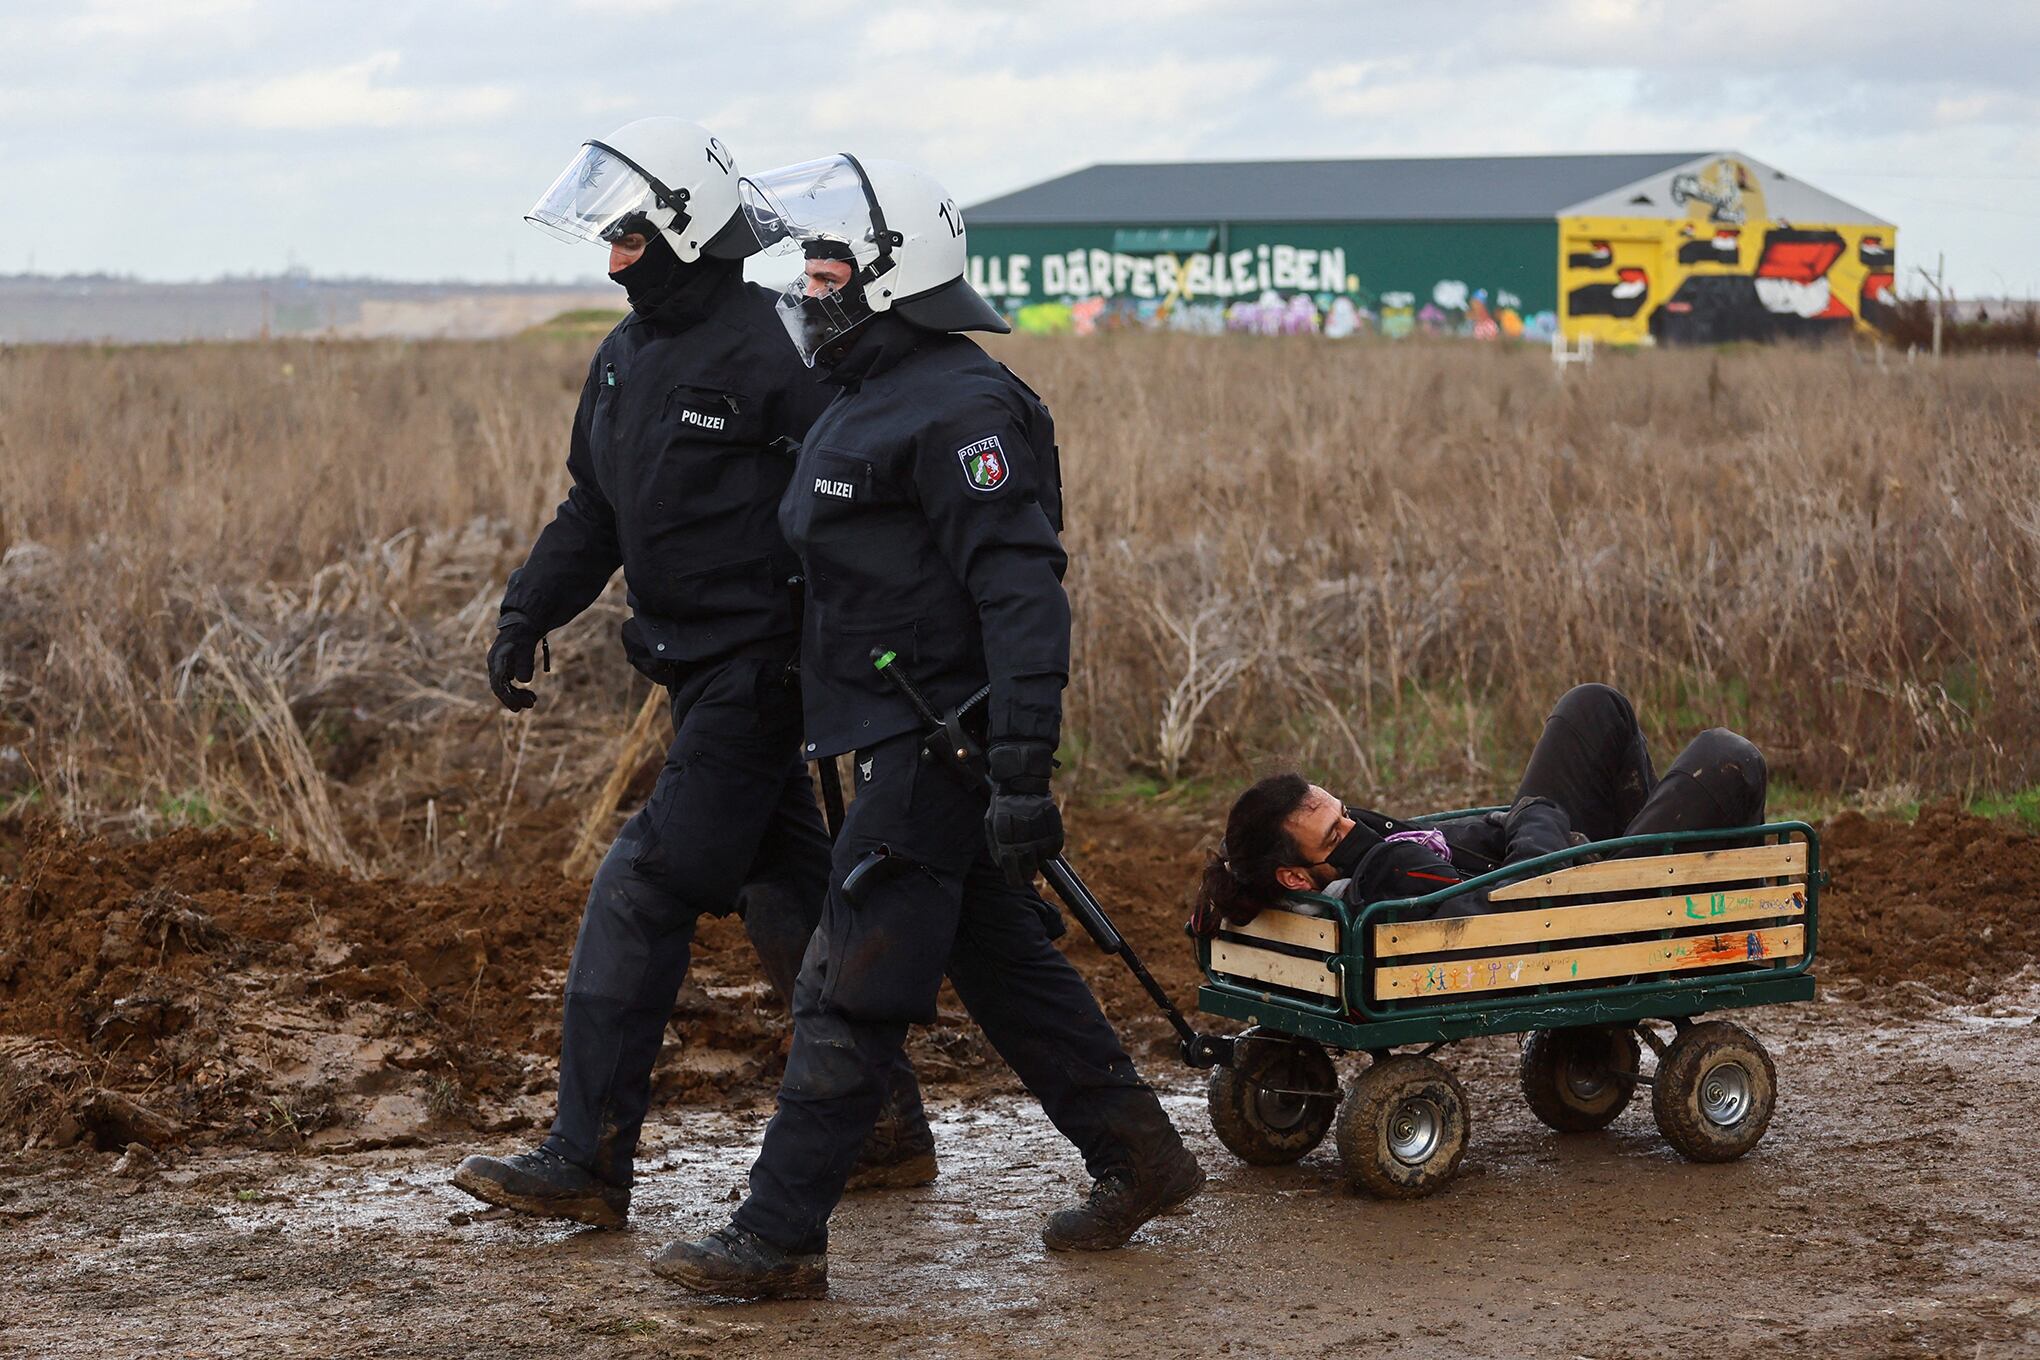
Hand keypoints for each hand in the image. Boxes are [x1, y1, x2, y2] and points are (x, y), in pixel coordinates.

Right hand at [488, 615, 542, 711]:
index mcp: (495, 659)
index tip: (517, 708)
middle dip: (515, 699)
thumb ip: (525, 660)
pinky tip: (531, 696)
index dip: (507, 697)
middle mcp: (495, 665)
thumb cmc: (523, 632)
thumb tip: (523, 681)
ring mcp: (501, 668)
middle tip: (531, 705)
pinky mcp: (507, 669)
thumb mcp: (525, 644)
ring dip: (518, 696)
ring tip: (533, 702)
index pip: (497, 683)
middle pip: (501, 688)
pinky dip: (520, 691)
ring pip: (506, 688)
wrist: (522, 623)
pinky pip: (511, 685)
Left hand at [984, 742, 1062, 885]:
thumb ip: (995, 846)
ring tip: (1033, 847)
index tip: (1016, 881)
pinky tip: (1043, 840)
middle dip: (1027, 873)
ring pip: (1042, 860)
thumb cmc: (1003, 805)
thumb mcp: (990, 823)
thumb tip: (1002, 866)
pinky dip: (1050, 849)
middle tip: (1026, 871)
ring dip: (1038, 859)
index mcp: (1006, 841)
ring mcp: (1041, 836)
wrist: (1022, 781)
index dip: (1015, 879)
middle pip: (1029, 870)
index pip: (1012, 872)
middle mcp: (1024, 841)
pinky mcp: (1054, 829)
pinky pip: (1055, 850)